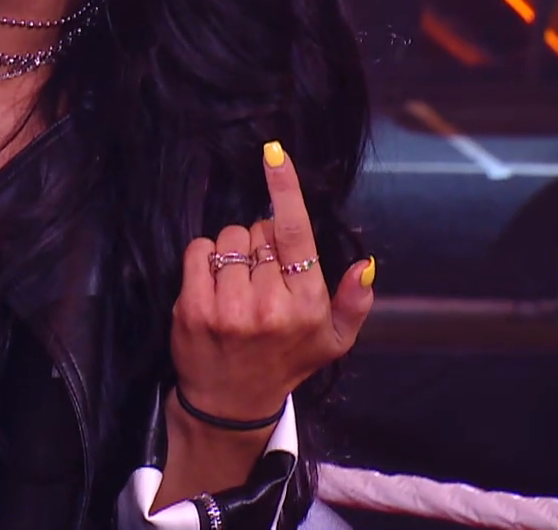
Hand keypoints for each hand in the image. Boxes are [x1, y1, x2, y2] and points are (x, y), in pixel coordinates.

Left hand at [170, 142, 374, 425]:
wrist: (231, 403)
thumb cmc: (285, 363)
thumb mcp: (334, 342)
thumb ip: (355, 302)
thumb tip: (364, 263)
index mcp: (306, 305)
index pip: (295, 234)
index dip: (285, 189)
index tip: (274, 153)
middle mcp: (269, 305)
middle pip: (259, 230)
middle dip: (261, 243)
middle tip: (261, 278)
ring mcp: (228, 308)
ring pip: (229, 239)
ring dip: (233, 252)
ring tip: (238, 284)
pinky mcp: (193, 308)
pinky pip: (198, 251)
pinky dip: (205, 258)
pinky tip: (215, 285)